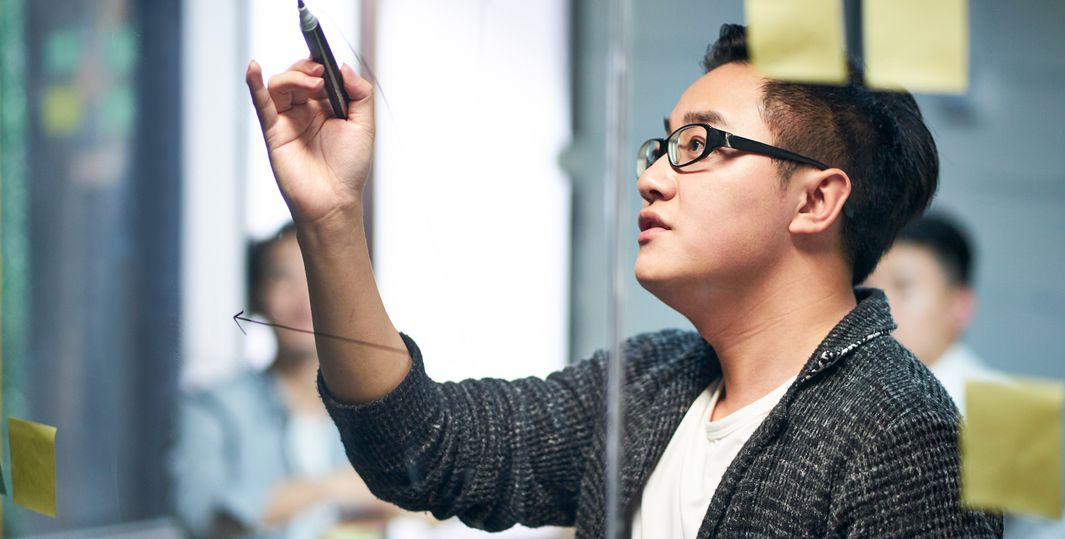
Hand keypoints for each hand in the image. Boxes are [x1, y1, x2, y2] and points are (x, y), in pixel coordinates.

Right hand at [246, 59, 373, 227]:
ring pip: (280, 85)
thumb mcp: (365, 126)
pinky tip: (254, 68)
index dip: (322, 65)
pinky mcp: (273, 131)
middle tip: (321, 77)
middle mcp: (306, 111)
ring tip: (312, 85)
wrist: (333, 202)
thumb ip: (361, 93)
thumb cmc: (349, 169)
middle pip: (297, 75)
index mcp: (328, 107)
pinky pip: (261, 103)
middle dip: (308, 69)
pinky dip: (255, 84)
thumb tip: (342, 66)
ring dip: (294, 77)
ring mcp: (288, 120)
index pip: (319, 75)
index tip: (329, 65)